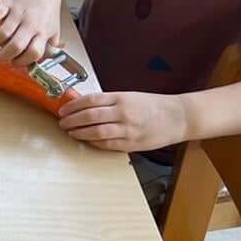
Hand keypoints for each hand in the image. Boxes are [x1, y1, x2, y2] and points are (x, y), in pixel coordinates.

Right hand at [0, 0, 63, 65]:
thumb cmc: (46, 10)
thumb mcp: (54, 30)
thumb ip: (49, 48)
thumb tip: (39, 65)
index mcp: (43, 32)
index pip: (34, 53)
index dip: (22, 61)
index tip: (16, 61)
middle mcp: (31, 23)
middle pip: (15, 46)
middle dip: (4, 56)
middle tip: (0, 56)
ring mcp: (18, 12)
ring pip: (2, 34)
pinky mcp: (7, 2)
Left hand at [58, 91, 189, 152]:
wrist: (178, 117)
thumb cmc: (152, 105)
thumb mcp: (130, 96)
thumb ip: (109, 101)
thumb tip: (83, 105)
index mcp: (121, 98)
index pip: (90, 100)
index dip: (73, 105)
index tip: (63, 109)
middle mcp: (123, 113)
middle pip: (90, 117)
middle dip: (72, 120)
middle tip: (62, 122)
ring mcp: (128, 130)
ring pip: (96, 132)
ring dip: (80, 133)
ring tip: (70, 132)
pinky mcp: (132, 144)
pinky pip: (107, 144)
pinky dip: (94, 143)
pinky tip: (86, 140)